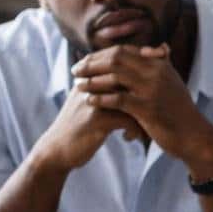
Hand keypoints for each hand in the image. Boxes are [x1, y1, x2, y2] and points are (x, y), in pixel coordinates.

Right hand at [30, 79, 147, 174]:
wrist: (56, 149)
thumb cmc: (78, 125)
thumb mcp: (89, 101)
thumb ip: (104, 88)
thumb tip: (129, 77)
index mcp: (90, 76)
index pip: (120, 61)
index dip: (140, 68)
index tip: (152, 85)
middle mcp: (92, 84)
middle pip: (128, 78)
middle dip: (146, 92)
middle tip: (157, 107)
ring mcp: (93, 101)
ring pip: (131, 99)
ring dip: (143, 115)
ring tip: (145, 127)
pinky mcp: (95, 120)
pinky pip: (128, 120)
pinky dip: (135, 130)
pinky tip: (130, 138)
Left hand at [72, 44, 212, 178]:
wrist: (194, 135)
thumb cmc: (180, 110)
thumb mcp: (174, 81)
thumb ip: (163, 64)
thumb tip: (161, 47)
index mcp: (158, 64)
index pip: (123, 51)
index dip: (101, 54)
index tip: (86, 60)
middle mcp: (155, 72)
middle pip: (115, 59)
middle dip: (92, 63)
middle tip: (75, 70)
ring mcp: (152, 90)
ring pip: (114, 77)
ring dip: (92, 80)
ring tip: (77, 84)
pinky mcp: (147, 109)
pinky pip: (117, 99)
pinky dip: (101, 98)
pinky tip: (89, 101)